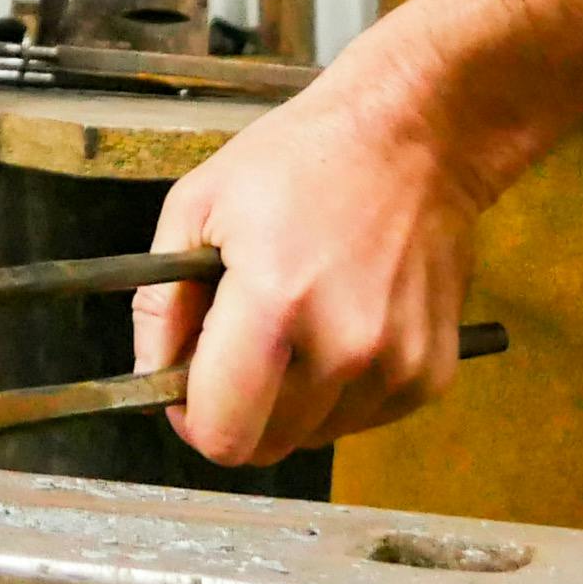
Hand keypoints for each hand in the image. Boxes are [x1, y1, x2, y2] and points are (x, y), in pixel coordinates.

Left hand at [137, 76, 491, 464]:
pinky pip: (363, 419)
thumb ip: (161, 301)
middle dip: (238, 407)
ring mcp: (395, 365)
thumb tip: (151, 374)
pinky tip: (338, 326)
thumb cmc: (300, 160)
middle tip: (237, 346)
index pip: (221, 433)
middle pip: (265, 446)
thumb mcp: (199, 204)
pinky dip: (340, 391)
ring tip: (296, 323)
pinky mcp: (431, 373)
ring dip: (291, 400)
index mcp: (275, 304)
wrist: (413, 137)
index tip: (185, 389)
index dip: (190, 419)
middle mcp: (343, 348)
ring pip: (314, 436)